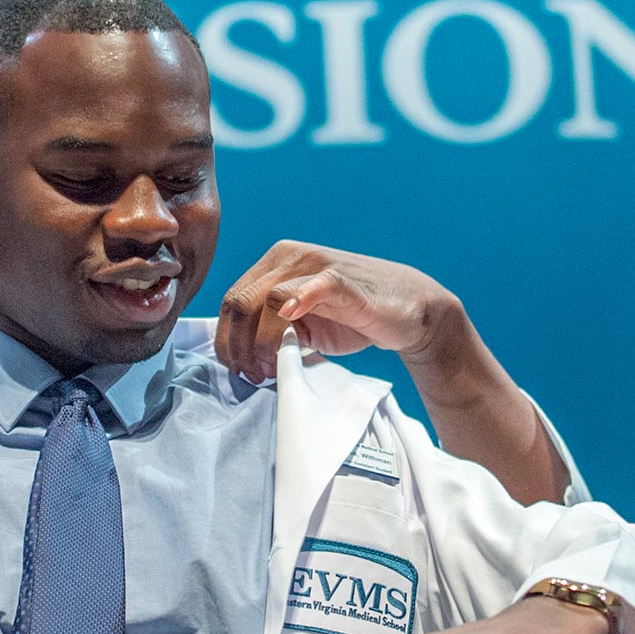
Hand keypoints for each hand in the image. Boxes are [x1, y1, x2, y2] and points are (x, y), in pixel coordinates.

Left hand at [216, 240, 458, 381]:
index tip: (239, 371)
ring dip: (259, 342)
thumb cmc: (352, 318)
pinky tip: (291, 326)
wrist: (408, 310)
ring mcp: (314, 264)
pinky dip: (295, 303)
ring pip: (264, 300)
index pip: (230, 302)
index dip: (226, 341)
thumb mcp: (302, 325)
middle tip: (252, 376)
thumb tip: (235, 359)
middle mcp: (288, 257)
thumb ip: (269, 330)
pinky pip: (311, 286)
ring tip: (268, 369)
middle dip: (237, 346)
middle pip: (239, 303)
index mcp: (273, 265)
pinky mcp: (341, 279)